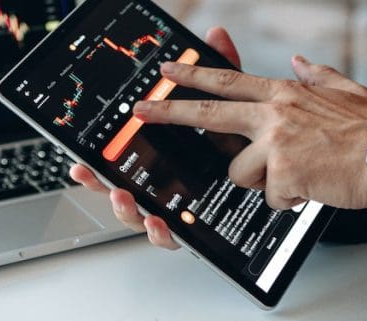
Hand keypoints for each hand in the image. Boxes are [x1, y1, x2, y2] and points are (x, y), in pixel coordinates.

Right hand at [68, 26, 241, 249]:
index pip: (124, 157)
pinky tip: (159, 223)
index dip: (98, 161)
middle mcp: (163, 185)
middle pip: (120, 188)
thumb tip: (215, 36)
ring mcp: (176, 208)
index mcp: (163, 156)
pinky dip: (160, 232)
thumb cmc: (253, 140)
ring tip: (122, 197)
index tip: (79, 158)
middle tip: (88, 173)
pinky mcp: (195, 229)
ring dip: (125, 209)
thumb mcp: (236, 102)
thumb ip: (223, 71)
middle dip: (99, 184)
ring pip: (139, 217)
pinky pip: (173, 237)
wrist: (287, 173)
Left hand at [135, 54, 366, 209]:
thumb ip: (317, 75)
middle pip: (208, 114)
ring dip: (265, 181)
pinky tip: (312, 187)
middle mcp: (273, 114)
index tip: (168, 71)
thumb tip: (299, 61)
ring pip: (241, 172)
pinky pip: (270, 196)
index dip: (194, 75)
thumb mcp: (346, 89)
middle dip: (170, 112)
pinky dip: (290, 199)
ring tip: (299, 174)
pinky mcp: (282, 173)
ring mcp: (274, 143)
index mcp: (284, 93)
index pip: (228, 80)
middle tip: (142, 110)